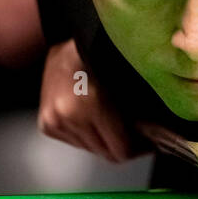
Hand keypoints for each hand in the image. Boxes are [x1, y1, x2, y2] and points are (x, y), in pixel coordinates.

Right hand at [38, 38, 146, 161]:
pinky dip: (87, 134)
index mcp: (90, 106)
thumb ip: (137, 118)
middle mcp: (67, 117)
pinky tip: (91, 118)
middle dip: (122, 145)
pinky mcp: (47, 124)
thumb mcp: (126, 85)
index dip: (138, 149)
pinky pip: (75, 143)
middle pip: (105, 153)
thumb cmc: (103, 59)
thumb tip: (150, 140)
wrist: (72, 45)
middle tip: (134, 133)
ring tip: (111, 121)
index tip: (147, 143)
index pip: (120, 151)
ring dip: (103, 140)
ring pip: (90, 149)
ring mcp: (54, 122)